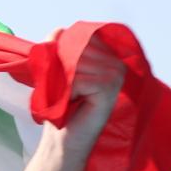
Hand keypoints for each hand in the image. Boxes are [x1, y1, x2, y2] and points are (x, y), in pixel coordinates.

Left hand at [60, 33, 125, 148]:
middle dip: (61, 68)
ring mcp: (116, 74)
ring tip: (68, 98)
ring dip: (62, 82)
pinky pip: (77, 78)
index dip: (63, 52)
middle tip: (64, 92)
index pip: (81, 36)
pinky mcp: (110, 87)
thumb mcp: (54, 71)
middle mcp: (116, 62)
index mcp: (107, 56)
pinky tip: (72, 104)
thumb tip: (59, 29)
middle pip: (77, 47)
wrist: (62, 141)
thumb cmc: (59, 108)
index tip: (62, 77)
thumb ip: (56, 47)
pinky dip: (66, 92)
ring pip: (75, 62)